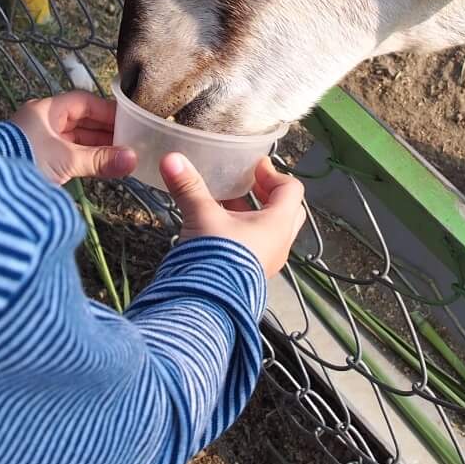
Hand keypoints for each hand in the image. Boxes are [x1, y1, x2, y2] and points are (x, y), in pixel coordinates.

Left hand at [11, 93, 138, 186]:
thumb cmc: (26, 161)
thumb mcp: (66, 159)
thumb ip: (100, 159)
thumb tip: (132, 159)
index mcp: (45, 111)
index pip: (83, 103)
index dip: (106, 111)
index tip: (128, 120)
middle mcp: (41, 123)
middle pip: (80, 121)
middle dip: (105, 131)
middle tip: (130, 140)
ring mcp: (39, 142)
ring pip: (74, 140)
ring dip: (96, 147)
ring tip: (121, 155)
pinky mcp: (38, 162)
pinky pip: (68, 155)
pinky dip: (85, 159)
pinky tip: (101, 166)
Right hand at [161, 155, 304, 279]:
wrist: (207, 303)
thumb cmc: (216, 260)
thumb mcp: (202, 215)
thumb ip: (189, 187)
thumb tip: (173, 160)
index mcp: (277, 224)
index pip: (291, 190)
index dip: (273, 174)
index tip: (255, 167)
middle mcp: (278, 244)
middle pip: (285, 210)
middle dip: (267, 194)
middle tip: (248, 184)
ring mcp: (266, 261)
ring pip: (268, 230)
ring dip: (251, 214)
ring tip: (226, 202)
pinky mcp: (250, 273)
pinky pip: (254, 246)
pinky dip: (242, 232)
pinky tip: (218, 228)